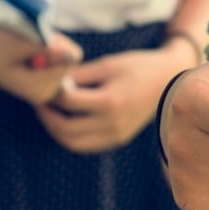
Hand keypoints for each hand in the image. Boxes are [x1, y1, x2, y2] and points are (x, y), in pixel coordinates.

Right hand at [0, 19, 81, 106]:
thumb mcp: (19, 43)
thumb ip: (49, 51)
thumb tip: (76, 56)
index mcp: (38, 90)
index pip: (71, 61)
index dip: (56, 44)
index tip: (31, 41)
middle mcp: (43, 94)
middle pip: (69, 61)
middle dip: (53, 47)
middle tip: (24, 43)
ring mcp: (42, 88)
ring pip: (63, 58)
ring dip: (48, 46)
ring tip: (22, 45)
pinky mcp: (39, 80)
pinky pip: (55, 58)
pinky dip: (44, 48)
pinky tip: (23, 48)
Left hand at [35, 45, 181, 153]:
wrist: (169, 81)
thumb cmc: (137, 67)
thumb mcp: (107, 64)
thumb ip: (78, 75)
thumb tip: (50, 80)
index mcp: (110, 101)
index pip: (68, 102)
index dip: (50, 93)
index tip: (41, 84)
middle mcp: (113, 124)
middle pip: (65, 129)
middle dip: (47, 116)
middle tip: (39, 102)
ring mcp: (116, 136)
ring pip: (73, 143)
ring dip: (56, 130)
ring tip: (50, 112)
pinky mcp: (117, 140)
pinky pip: (85, 145)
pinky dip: (70, 136)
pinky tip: (66, 119)